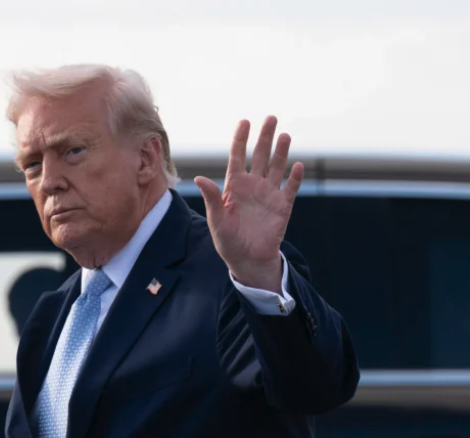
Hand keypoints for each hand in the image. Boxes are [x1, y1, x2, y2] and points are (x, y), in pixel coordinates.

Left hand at [194, 116, 302, 292]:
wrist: (247, 259)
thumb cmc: (227, 240)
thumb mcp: (216, 220)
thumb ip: (212, 198)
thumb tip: (200, 178)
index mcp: (234, 186)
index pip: (237, 157)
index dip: (241, 139)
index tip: (245, 121)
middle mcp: (253, 185)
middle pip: (259, 156)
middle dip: (264, 138)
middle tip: (271, 118)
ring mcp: (269, 194)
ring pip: (276, 167)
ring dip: (281, 152)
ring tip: (284, 135)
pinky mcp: (283, 206)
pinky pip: (291, 188)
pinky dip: (295, 177)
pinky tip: (298, 166)